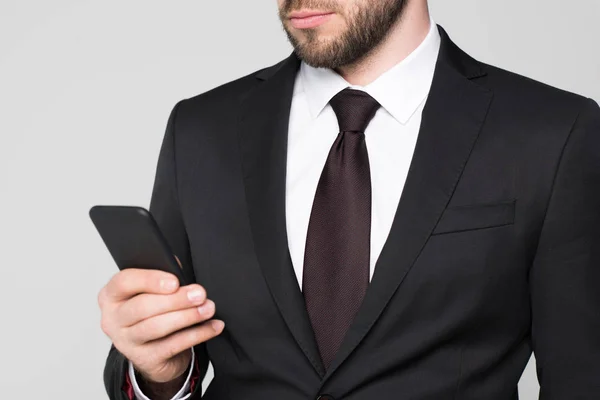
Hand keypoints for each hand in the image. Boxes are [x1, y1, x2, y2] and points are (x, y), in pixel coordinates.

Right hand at [98, 256, 223, 383]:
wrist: (153, 351)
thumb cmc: (153, 311)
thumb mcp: (152, 291)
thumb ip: (162, 277)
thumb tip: (179, 267)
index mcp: (112, 295)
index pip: (124, 282)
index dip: (150, 280)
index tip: (175, 281)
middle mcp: (113, 319)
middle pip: (142, 307)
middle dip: (176, 299)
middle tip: (200, 294)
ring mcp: (126, 342)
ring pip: (157, 327)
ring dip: (187, 316)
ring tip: (208, 308)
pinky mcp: (145, 359)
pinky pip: (174, 345)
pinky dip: (197, 334)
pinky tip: (213, 326)